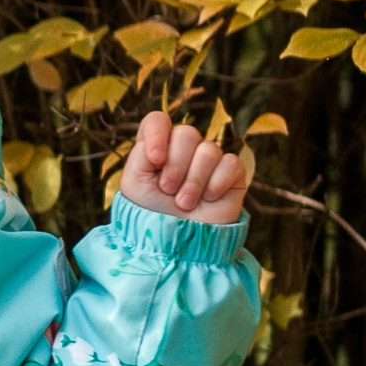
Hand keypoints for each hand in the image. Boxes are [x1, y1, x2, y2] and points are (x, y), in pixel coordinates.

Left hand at [118, 110, 250, 226]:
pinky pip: (230, 163)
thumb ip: (142, 152)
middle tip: (169, 191)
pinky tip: (208, 200)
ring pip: (208, 149)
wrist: (176, 245)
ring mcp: (209, 160)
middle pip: (186, 133)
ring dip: (193, 182)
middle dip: (175, 166)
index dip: (158, 133)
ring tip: (185, 203)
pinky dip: (217, 184)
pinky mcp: (231, 173)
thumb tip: (165, 140)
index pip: (158, 120)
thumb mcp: (134, 183)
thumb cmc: (152, 214)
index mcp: (157, 147)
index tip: (155, 159)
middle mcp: (183, 150)